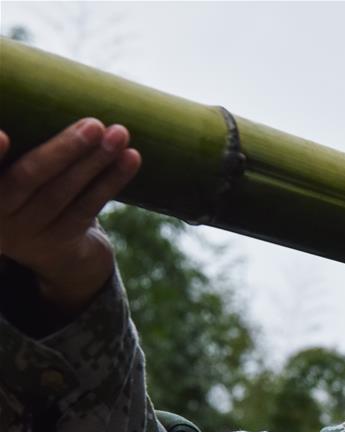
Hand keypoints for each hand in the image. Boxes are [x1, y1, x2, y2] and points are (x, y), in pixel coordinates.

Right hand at [0, 118, 140, 315]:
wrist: (48, 244)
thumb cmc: (28, 180)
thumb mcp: (14, 164)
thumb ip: (27, 133)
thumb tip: (32, 75)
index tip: (3, 135)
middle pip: (29, 178)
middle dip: (64, 149)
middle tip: (94, 124)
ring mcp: (29, 231)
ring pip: (63, 193)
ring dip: (95, 161)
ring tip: (120, 134)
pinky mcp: (62, 240)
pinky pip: (88, 207)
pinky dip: (111, 180)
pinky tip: (132, 158)